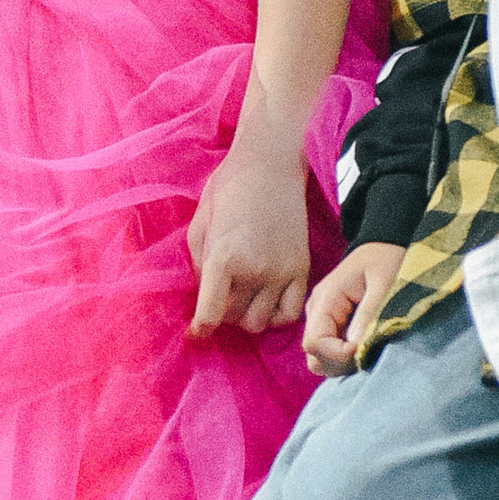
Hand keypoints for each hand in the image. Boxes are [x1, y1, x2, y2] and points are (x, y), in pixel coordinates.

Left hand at [188, 141, 313, 340]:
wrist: (270, 166)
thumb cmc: (228, 189)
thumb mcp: (199, 224)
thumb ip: (198, 264)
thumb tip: (203, 294)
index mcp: (224, 258)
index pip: (211, 313)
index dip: (200, 329)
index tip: (196, 334)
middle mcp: (255, 271)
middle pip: (235, 319)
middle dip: (223, 315)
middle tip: (219, 299)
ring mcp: (282, 272)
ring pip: (261, 322)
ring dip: (247, 316)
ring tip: (241, 297)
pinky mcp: (302, 269)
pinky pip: (291, 313)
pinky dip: (276, 315)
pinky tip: (265, 301)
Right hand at [302, 240, 404, 376]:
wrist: (385, 244)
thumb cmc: (387, 258)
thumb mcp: (384, 282)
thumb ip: (369, 313)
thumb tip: (355, 347)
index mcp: (325, 299)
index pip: (314, 343)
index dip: (337, 355)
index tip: (364, 349)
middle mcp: (317, 311)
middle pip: (314, 356)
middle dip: (340, 363)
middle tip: (369, 353)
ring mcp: (323, 319)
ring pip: (322, 358)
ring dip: (344, 362)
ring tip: (370, 347)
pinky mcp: (333, 324)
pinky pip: (333, 351)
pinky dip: (348, 357)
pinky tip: (367, 345)